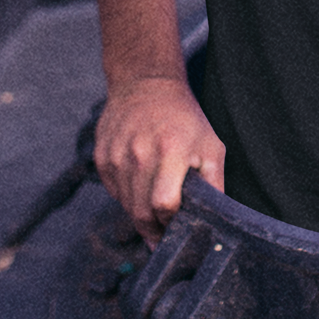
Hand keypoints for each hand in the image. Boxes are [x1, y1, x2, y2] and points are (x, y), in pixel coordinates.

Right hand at [93, 75, 225, 244]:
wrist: (145, 83)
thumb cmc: (184, 118)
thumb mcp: (210, 146)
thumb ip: (214, 184)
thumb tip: (216, 219)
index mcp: (170, 151)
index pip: (164, 204)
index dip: (172, 221)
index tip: (177, 224)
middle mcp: (139, 154)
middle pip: (141, 212)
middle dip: (154, 230)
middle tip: (164, 235)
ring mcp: (117, 155)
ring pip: (125, 206)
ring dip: (140, 215)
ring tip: (154, 210)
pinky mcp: (102, 156)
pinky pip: (113, 192)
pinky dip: (126, 198)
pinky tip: (139, 186)